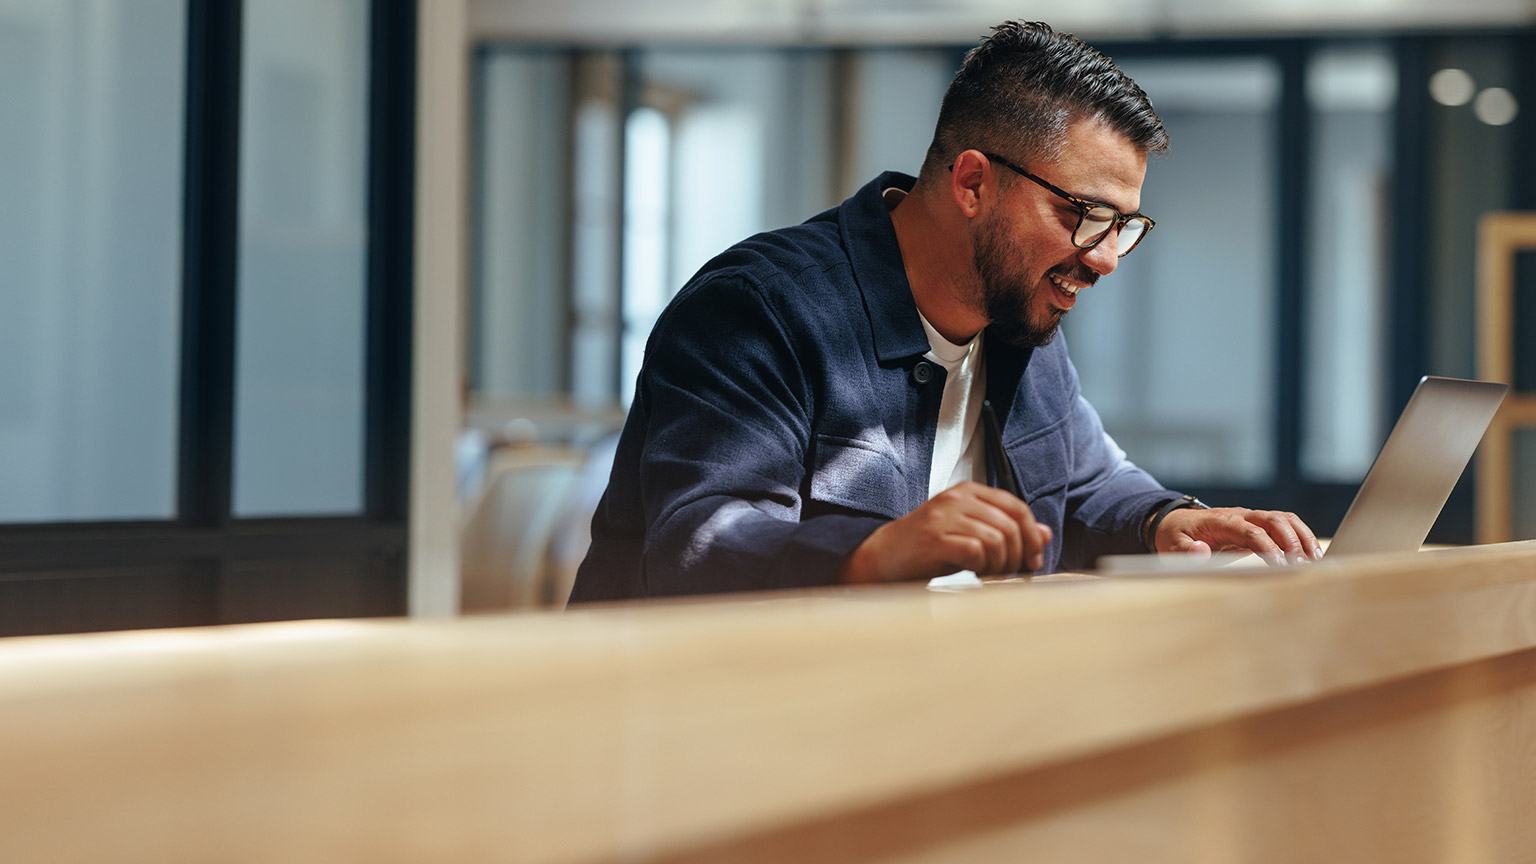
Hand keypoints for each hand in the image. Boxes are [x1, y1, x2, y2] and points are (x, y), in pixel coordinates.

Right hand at [838, 481, 1052, 583]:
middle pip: (1011, 525)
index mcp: (969, 491)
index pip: (1017, 507)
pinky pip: (975, 552)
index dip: (1032, 535)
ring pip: (996, 539)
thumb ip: (1007, 530)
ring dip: (1000, 565)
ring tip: (990, 574)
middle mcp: (957, 498)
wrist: (883, 558)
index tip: (1033, 559)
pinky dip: (982, 568)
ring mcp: (944, 516)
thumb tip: (1046, 533)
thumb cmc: (929, 548)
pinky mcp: (934, 538)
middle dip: (1018, 555)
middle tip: (1011, 572)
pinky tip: (974, 574)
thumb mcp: (972, 533)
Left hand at [1154, 506, 1321, 566]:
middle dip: (1291, 540)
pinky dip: (1300, 534)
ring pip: (1283, 518)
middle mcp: (1240, 515)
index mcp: (1221, 522)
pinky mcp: (1258, 524)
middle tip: (1302, 565)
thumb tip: (1201, 551)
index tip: (1280, 563)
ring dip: (1302, 536)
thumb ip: (1186, 552)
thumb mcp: (1172, 547)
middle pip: (1273, 520)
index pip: (1250, 531)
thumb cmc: (1175, 537)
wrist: (1175, 523)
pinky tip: (1311, 553)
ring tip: (1315, 559)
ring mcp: (1251, 517)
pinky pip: (1284, 524)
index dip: (1267, 546)